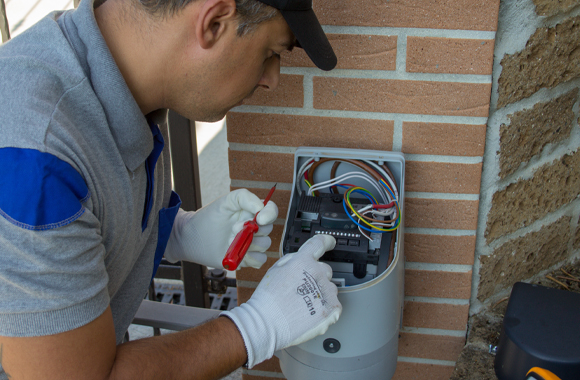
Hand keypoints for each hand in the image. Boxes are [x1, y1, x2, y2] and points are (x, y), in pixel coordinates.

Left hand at [164, 189, 277, 268]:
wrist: (192, 238)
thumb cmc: (208, 218)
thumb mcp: (226, 201)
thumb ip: (245, 197)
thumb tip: (261, 207)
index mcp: (251, 212)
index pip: (271, 211)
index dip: (270, 215)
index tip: (259, 219)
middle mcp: (253, 228)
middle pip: (269, 229)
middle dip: (251, 231)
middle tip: (232, 229)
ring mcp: (251, 244)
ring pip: (265, 246)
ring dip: (248, 245)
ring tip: (230, 242)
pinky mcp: (246, 258)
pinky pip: (259, 260)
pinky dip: (249, 258)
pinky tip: (235, 253)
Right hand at [221, 235, 341, 367]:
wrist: (267, 323)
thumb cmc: (268, 299)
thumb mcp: (275, 269)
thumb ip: (293, 260)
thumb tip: (303, 258)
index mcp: (303, 261)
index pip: (319, 243)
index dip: (327, 241)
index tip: (330, 242)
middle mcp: (317, 273)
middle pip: (325, 270)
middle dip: (317, 276)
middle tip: (303, 289)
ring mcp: (325, 291)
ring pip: (329, 288)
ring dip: (321, 293)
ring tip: (304, 305)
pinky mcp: (331, 308)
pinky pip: (334, 305)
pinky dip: (326, 309)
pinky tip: (311, 313)